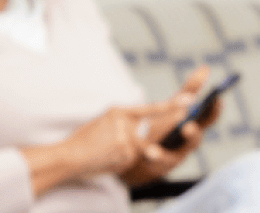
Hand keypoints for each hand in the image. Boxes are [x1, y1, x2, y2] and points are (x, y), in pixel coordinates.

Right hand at [23, 102, 172, 193]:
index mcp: (119, 112)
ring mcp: (127, 143)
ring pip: (142, 146)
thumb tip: (142, 123)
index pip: (151, 109)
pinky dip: (125, 159)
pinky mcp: (125, 158)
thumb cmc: (85, 138)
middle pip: (153, 128)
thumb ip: (125, 119)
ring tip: (109, 149)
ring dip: (131, 149)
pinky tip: (109, 158)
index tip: (190, 101)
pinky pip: (133, 158)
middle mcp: (125, 125)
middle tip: (185, 113)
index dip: (172, 106)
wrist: (69, 157)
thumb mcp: (105, 120)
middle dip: (169, 123)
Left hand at [123, 66, 223, 184]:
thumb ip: (190, 90)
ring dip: (164, 153)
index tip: (218, 99)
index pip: (208, 118)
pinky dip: (153, 157)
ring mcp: (174, 157)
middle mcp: (187, 144)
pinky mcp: (158, 167)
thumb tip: (205, 68)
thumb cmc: (166, 130)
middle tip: (188, 127)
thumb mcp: (177, 107)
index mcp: (194, 127)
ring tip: (154, 147)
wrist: (143, 158)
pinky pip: (156, 164)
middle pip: (194, 139)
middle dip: (192, 134)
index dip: (214, 109)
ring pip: (172, 157)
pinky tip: (146, 151)